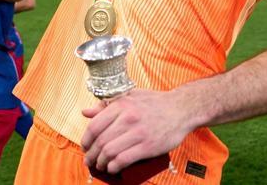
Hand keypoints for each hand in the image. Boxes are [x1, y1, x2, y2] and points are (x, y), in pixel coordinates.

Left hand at [81, 89, 195, 173]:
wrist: (181, 109)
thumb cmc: (155, 103)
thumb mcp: (129, 97)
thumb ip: (107, 105)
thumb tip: (85, 112)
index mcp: (121, 105)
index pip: (95, 126)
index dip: (86, 140)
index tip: (85, 147)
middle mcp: (128, 118)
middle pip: (101, 141)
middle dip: (91, 155)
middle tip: (89, 161)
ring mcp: (138, 132)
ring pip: (110, 152)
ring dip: (101, 162)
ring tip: (100, 165)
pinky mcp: (148, 146)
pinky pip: (124, 159)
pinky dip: (114, 166)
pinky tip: (112, 168)